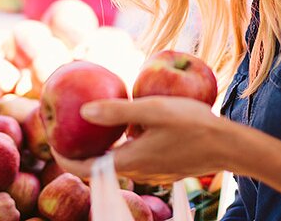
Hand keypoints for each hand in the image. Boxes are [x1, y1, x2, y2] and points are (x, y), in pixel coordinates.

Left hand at [52, 96, 233, 185]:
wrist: (229, 146)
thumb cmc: (192, 124)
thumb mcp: (153, 110)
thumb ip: (118, 112)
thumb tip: (83, 111)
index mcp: (129, 160)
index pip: (85, 169)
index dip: (64, 159)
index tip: (52, 142)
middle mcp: (138, 170)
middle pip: (99, 165)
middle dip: (81, 150)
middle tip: (68, 128)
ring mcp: (151, 170)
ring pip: (118, 160)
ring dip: (103, 146)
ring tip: (94, 121)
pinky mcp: (163, 164)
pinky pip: (134, 155)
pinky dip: (122, 143)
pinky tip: (129, 123)